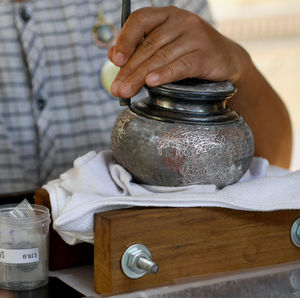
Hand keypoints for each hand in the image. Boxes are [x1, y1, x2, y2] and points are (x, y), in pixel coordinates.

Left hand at [109, 6, 250, 97]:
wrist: (225, 60)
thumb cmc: (189, 53)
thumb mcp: (163, 47)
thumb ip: (139, 49)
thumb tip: (111, 55)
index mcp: (166, 15)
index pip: (140, 20)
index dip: (125, 39)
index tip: (115, 60)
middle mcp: (180, 21)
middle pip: (149, 45)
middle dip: (130, 69)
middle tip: (116, 89)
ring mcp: (195, 36)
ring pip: (162, 57)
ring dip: (141, 76)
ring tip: (126, 91)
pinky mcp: (206, 54)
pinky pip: (182, 65)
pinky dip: (165, 74)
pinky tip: (152, 82)